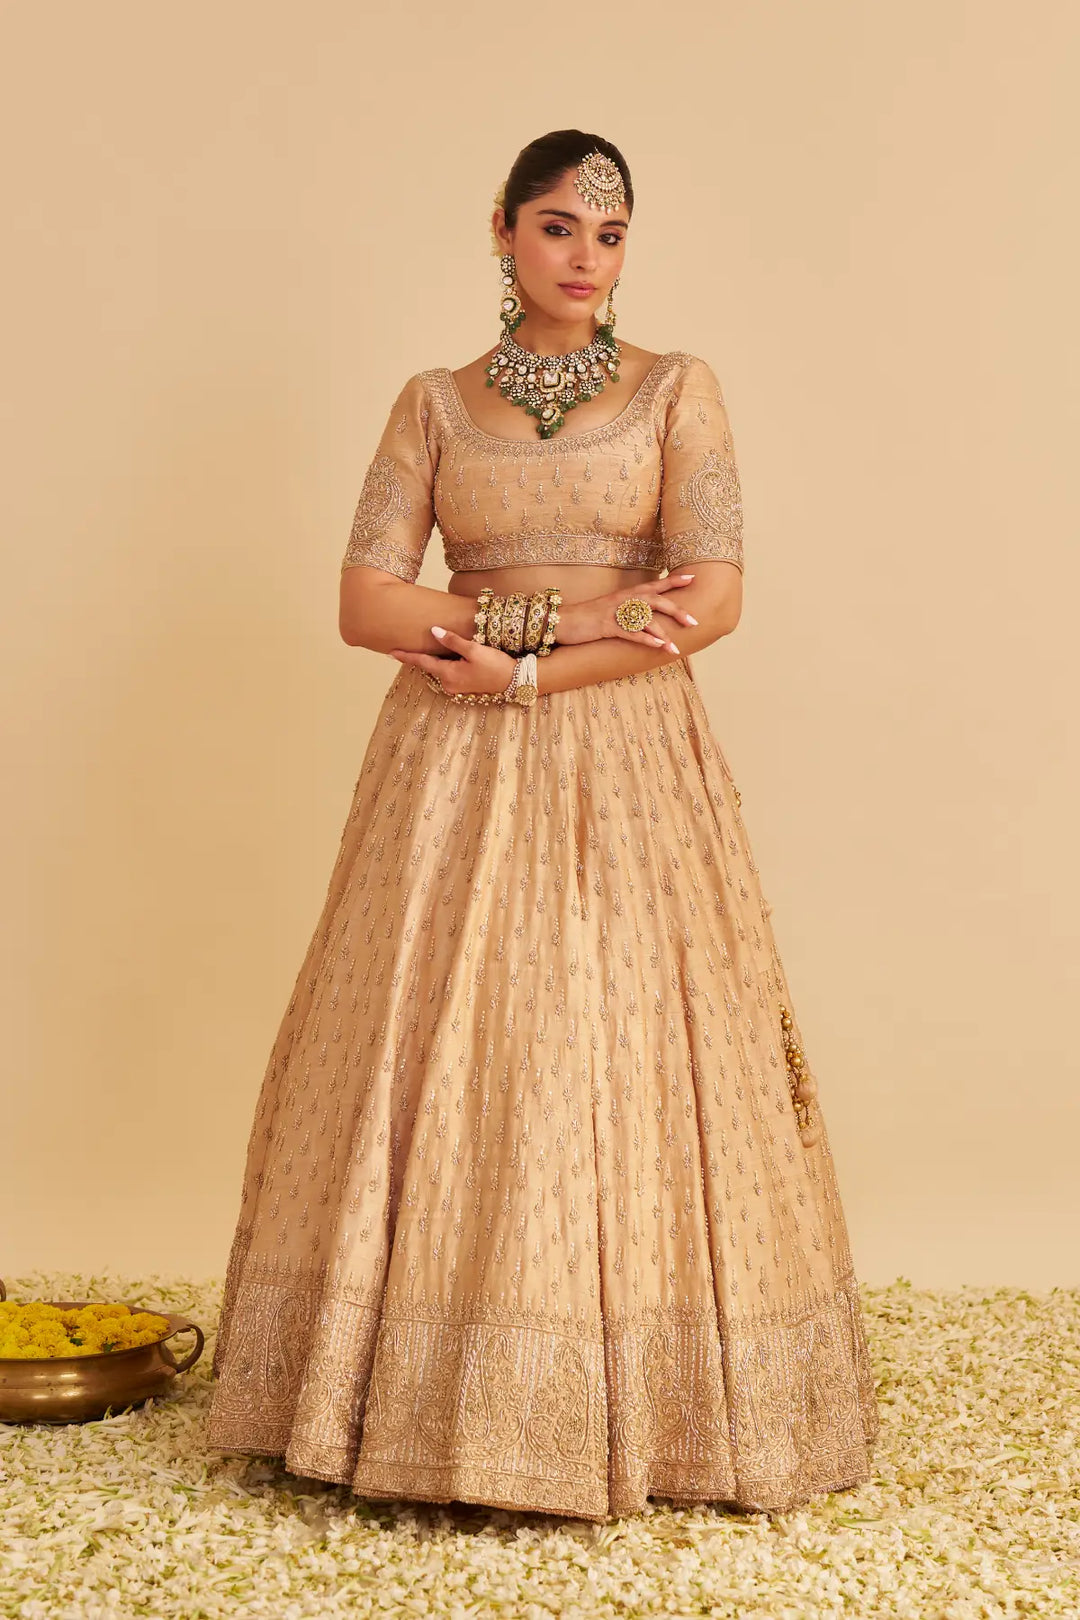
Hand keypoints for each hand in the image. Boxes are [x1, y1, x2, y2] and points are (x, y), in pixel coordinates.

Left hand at [390, 628, 517, 695]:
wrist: (515, 680)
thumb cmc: (496, 665)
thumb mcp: (473, 650)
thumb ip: (452, 641)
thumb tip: (433, 631)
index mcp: (448, 674)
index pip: (422, 663)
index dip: (406, 656)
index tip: (390, 652)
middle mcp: (449, 683)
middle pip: (429, 667)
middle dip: (419, 657)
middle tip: (403, 647)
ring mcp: (457, 687)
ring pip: (439, 670)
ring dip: (433, 660)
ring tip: (424, 649)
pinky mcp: (465, 686)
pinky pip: (448, 673)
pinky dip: (443, 664)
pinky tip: (446, 656)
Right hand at [554, 574, 698, 651]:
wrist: (561, 620)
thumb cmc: (587, 617)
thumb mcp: (610, 609)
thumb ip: (629, 610)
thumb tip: (647, 617)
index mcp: (626, 594)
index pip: (655, 585)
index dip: (673, 581)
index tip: (692, 579)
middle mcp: (623, 600)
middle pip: (656, 601)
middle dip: (676, 610)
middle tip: (694, 621)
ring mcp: (615, 612)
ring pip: (645, 620)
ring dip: (663, 634)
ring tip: (676, 647)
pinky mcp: (606, 626)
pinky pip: (630, 633)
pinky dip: (646, 640)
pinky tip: (658, 647)